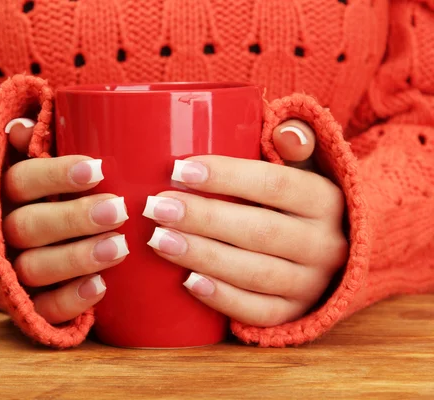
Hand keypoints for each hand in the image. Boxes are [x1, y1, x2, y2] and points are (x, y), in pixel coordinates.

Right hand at [2, 119, 129, 324]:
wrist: (21, 246)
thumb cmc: (48, 196)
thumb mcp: (39, 165)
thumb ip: (37, 143)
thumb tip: (21, 127)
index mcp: (5, 193)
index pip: (20, 180)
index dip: (55, 175)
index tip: (98, 169)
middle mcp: (2, 231)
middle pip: (26, 226)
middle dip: (74, 218)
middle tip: (118, 210)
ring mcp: (12, 271)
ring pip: (33, 268)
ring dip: (77, 258)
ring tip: (120, 247)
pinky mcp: (27, 303)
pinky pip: (42, 309)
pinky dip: (69, 300)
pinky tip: (101, 287)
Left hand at [143, 120, 347, 326]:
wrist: (329, 254)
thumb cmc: (295, 200)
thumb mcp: (305, 166)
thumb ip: (294, 140)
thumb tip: (286, 134)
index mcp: (325, 200)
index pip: (275, 185)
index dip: (226, 177)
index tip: (179, 169)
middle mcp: (325, 244)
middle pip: (260, 231)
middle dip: (203, 218)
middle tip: (156, 207)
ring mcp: (310, 284)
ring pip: (255, 273)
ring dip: (203, 256)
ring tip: (158, 240)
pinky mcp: (294, 313)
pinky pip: (258, 312)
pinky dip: (223, 298)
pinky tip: (188, 282)